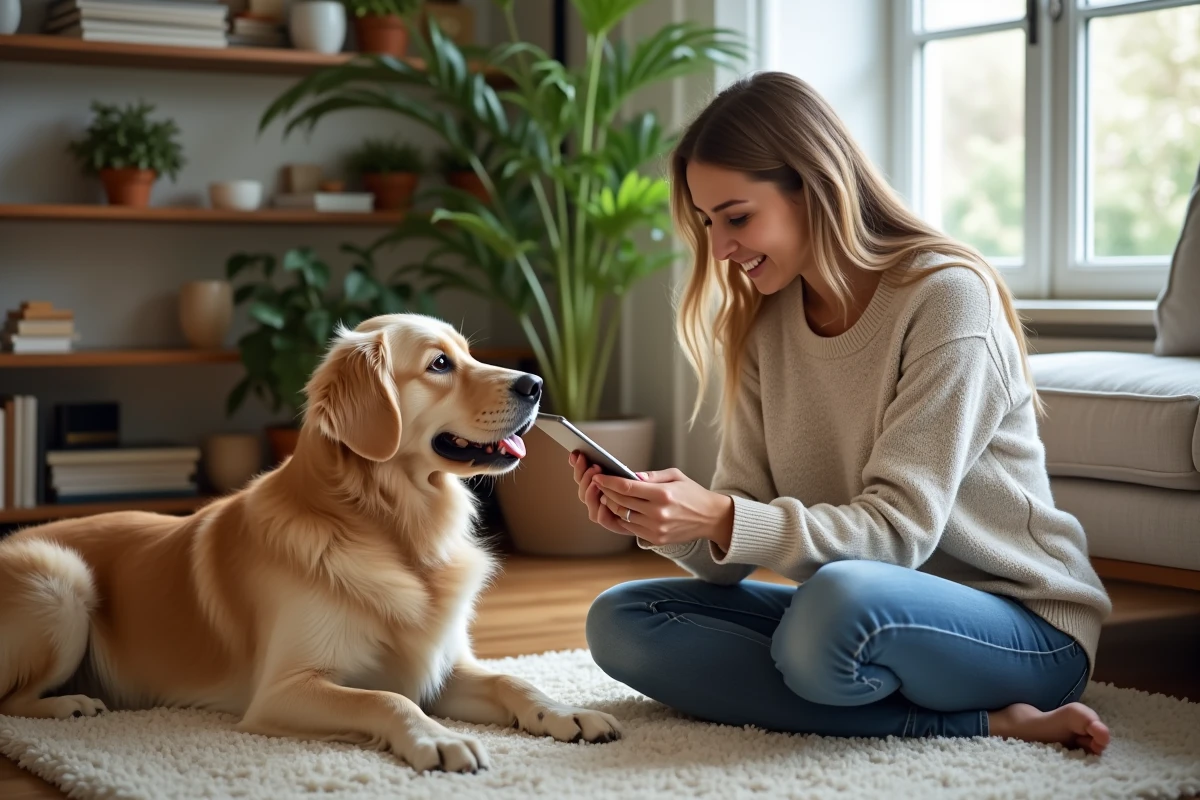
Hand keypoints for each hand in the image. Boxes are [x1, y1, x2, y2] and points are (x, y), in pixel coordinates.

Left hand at [576, 457, 733, 548]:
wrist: (711, 517)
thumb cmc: (692, 493)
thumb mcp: (675, 476)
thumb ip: (650, 476)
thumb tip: (628, 475)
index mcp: (662, 494)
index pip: (626, 488)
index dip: (608, 481)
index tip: (598, 476)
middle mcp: (658, 513)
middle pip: (620, 502)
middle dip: (606, 492)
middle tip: (599, 484)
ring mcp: (656, 529)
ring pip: (622, 516)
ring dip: (611, 505)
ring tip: (607, 496)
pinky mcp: (656, 539)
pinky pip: (630, 528)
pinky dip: (622, 518)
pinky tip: (619, 509)